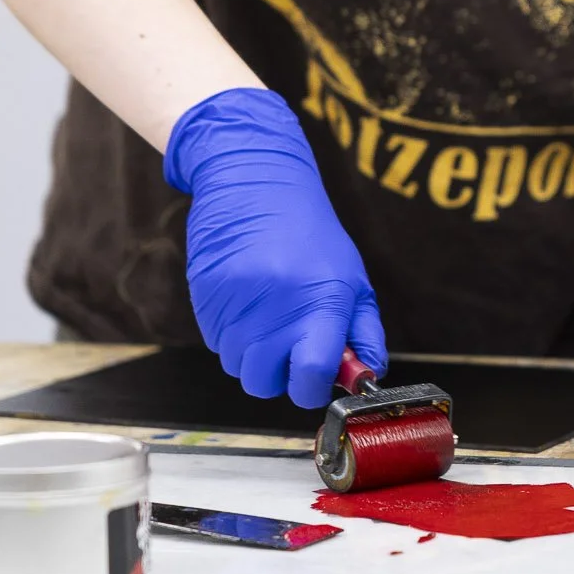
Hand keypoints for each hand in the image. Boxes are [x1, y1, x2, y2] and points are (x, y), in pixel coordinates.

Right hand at [164, 88, 386, 408]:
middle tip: (289, 345)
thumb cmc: (313, 237)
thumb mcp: (352, 279)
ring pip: (237, 367)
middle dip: (278, 375)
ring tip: (267, 315)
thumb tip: (368, 377)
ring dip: (253, 354)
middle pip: (265, 385)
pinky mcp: (205, 300)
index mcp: (321, 304)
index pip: (312, 377)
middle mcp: (275, 310)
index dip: (313, 388)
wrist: (256, 185)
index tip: (315, 378)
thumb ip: (363, 332)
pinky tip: (246, 302)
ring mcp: (235, 307)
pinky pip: (216, 343)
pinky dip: (231, 334)